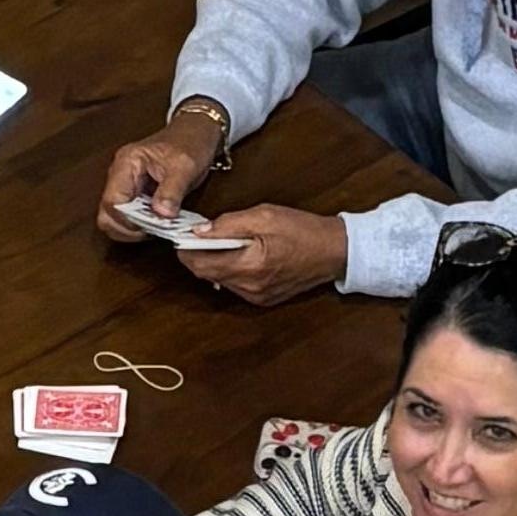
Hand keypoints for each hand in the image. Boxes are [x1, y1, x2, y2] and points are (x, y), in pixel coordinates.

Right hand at [96, 108, 223, 232]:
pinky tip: (158, 222)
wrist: (196, 133)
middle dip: (127, 229)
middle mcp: (120, 174)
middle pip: (107, 214)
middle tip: (152, 230)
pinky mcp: (135, 193)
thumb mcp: (185, 166)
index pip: (112, 201)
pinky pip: (129, 216)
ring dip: (133, 229)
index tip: (150, 227)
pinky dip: (140, 225)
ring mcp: (126, 185)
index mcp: (127, 162)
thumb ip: (172, 191)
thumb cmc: (190, 142)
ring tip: (157, 226)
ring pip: (114, 218)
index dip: (127, 221)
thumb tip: (161, 214)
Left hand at [174, 201, 348, 306]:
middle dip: (198, 255)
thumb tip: (199, 231)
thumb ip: (228, 224)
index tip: (182, 236)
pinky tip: (240, 254)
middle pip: (207, 274)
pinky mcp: (263, 299)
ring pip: (220, 280)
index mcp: (249, 267)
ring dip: (215, 262)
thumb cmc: (303, 231)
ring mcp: (256, 297)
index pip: (201, 264)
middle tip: (198, 234)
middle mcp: (250, 288)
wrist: (334, 251)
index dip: (186, 250)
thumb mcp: (264, 216)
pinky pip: (235, 284)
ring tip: (222, 241)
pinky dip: (231, 269)